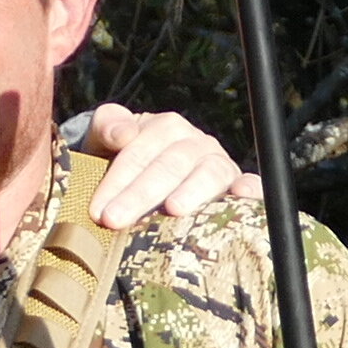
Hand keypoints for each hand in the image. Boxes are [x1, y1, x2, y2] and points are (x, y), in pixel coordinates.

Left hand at [75, 103, 259, 231]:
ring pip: (208, 173)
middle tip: (114, 220)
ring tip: (173, 210)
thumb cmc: (120, 162)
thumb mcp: (104, 140)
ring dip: (192, 191)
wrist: (140, 177)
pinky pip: (249, 184)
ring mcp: (218, 164)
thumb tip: (123, 133)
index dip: (118, 180)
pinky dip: (250, 190)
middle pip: (171, 165)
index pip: (141, 151)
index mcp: (166, 128)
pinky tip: (242, 197)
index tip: (98, 209)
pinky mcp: (235, 186)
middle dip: (140, 194)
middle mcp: (195, 143)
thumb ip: (107, 127)